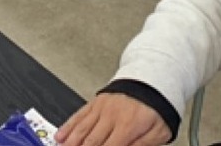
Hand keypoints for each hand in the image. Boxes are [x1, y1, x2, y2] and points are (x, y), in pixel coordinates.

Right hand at [56, 93, 170, 145]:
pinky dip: (68, 127)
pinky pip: (78, 115)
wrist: (152, 81)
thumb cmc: (155, 108)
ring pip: (81, 129)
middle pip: (91, 141)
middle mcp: (111, 116)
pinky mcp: (95, 103)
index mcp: (128, 125)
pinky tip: (61, 137)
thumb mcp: (158, 131)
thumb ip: (142, 145)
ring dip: (71, 143)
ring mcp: (101, 108)